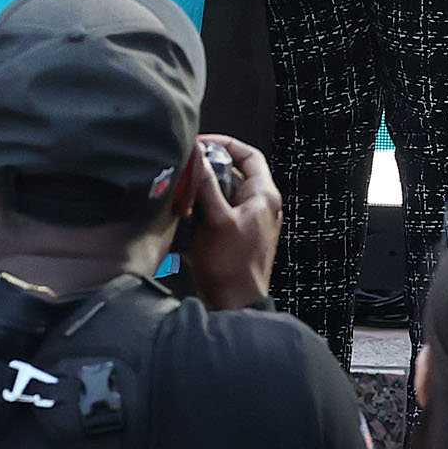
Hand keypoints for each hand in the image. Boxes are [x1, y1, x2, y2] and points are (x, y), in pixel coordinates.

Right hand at [180, 135, 280, 310]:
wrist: (234, 305)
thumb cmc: (231, 268)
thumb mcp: (215, 220)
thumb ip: (206, 186)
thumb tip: (198, 158)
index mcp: (264, 197)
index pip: (249, 155)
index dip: (226, 144)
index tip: (202, 144)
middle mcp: (260, 207)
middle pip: (232, 175)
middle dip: (207, 174)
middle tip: (186, 173)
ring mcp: (249, 223)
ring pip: (221, 196)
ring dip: (201, 196)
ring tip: (183, 201)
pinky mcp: (236, 238)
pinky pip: (217, 216)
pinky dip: (201, 216)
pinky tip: (186, 225)